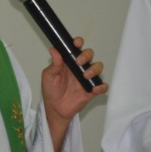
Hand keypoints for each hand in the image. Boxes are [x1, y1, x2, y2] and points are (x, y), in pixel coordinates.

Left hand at [42, 36, 106, 151]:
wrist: (55, 108)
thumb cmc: (51, 90)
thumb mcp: (49, 76)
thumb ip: (54, 63)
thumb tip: (54, 49)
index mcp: (69, 62)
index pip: (76, 48)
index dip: (78, 43)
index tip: (76, 43)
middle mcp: (79, 67)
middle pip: (89, 55)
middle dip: (86, 55)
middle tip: (79, 62)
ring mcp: (86, 79)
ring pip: (98, 68)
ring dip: (94, 69)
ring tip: (85, 76)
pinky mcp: (91, 90)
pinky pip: (102, 86)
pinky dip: (101, 86)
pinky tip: (95, 88)